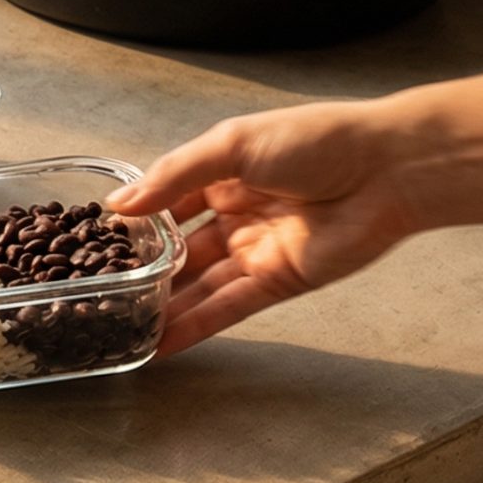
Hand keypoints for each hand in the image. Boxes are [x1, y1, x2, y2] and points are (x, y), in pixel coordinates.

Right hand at [106, 102, 424, 357]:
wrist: (390, 169)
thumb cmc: (318, 140)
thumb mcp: (233, 144)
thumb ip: (174, 177)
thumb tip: (120, 206)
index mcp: (224, 172)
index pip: (168, 202)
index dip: (136, 223)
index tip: (92, 242)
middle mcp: (237, 213)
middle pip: (180, 249)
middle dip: (145, 271)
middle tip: (99, 293)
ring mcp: (256, 250)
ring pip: (199, 284)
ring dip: (163, 306)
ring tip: (119, 327)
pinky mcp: (279, 281)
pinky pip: (229, 307)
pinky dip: (196, 325)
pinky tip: (161, 342)